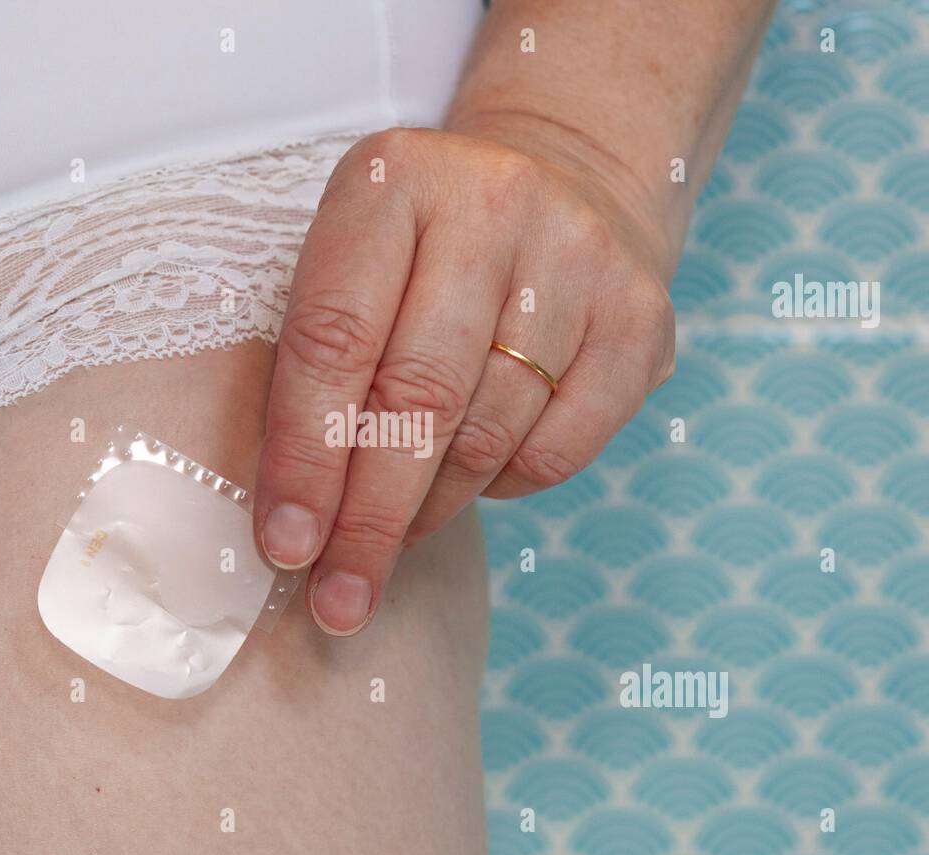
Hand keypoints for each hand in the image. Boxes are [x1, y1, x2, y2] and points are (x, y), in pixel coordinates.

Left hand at [254, 125, 676, 635]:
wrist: (565, 181)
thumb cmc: (426, 249)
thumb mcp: (355, 261)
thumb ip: (318, 363)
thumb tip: (297, 521)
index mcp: (393, 179)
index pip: (333, 340)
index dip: (304, 456)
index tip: (285, 547)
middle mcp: (494, 202)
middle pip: (419, 397)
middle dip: (370, 518)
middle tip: (339, 601)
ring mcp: (581, 257)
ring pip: (490, 433)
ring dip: (429, 509)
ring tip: (393, 534)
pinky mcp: (642, 318)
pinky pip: (557, 450)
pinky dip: (503, 487)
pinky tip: (473, 477)